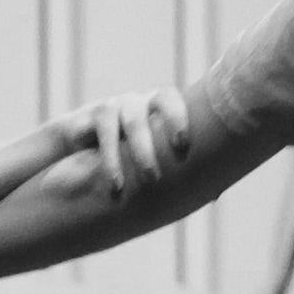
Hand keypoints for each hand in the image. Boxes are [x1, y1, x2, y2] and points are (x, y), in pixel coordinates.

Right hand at [76, 88, 192, 196]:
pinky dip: (111, 160)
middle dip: (162, 136)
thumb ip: (179, 170)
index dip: (179, 116)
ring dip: (137, 151)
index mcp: (158, 108)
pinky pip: (105, 132)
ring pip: (132, 119)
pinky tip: (116, 185)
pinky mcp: (92, 116)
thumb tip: (215, 195)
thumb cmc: (126, 157)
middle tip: (158, 174)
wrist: (77, 151)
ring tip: (146, 181)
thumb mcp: (152, 160)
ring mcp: (115, 105)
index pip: (172, 98)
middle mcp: (139, 101)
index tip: (182, 144)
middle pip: (156, 104)